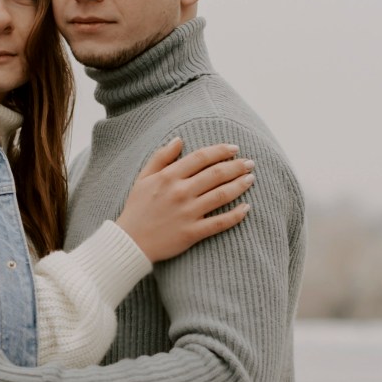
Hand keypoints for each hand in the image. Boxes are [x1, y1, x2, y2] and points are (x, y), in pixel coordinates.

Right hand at [115, 137, 253, 262]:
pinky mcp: (192, 232)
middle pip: (216, 174)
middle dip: (236, 166)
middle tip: (250, 163)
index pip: (201, 157)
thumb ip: (161, 157)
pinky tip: (246, 208)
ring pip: (221, 195)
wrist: (130, 242)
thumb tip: (179, 139)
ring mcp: (187, 213)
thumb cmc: (137, 208)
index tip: (234, 149)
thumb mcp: (143, 178)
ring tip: (251, 179)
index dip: (220, 151)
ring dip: (240, 185)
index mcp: (169, 177)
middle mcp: (180, 192)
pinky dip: (235, 215)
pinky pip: (219, 222)